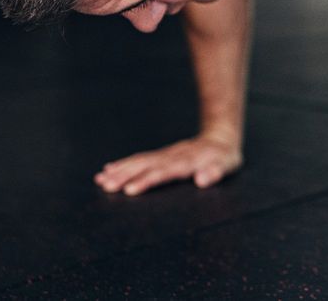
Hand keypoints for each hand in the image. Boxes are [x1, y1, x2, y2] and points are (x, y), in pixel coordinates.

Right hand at [94, 133, 242, 194]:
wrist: (220, 137)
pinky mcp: (162, 155)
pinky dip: (124, 163)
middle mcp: (172, 156)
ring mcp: (165, 154)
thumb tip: (202, 180)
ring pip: (139, 161)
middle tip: (105, 185)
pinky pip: (140, 158)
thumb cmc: (225, 157)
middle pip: (146, 165)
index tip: (130, 190)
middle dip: (125, 175)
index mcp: (187, 162)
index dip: (147, 180)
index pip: (164, 172)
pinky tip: (109, 168)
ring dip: (120, 170)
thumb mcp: (228, 164)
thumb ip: (216, 172)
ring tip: (100, 179)